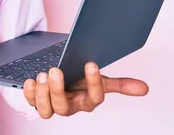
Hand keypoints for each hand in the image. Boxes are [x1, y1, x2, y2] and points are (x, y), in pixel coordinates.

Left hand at [23, 62, 148, 118]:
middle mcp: (69, 106)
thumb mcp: (99, 80)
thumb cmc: (81, 82)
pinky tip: (30, 79)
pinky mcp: (36, 100)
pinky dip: (28, 92)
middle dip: (58, 90)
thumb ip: (120, 85)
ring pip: (45, 110)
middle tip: (55, 70)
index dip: (94, 82)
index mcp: (87, 100)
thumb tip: (144, 89)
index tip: (90, 63)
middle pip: (63, 108)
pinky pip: (30, 102)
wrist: (62, 80)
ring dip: (42, 93)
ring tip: (43, 74)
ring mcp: (51, 105)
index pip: (94, 98)